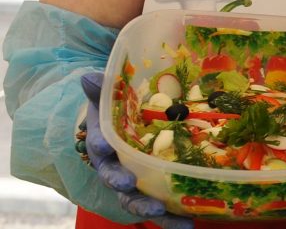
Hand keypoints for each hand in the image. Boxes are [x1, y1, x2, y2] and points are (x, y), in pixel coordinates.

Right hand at [80, 72, 192, 228]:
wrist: (126, 126)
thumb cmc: (118, 111)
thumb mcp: (109, 97)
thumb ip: (101, 89)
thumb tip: (88, 76)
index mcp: (104, 144)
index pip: (99, 146)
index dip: (100, 146)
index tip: (103, 147)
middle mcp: (116, 169)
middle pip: (118, 183)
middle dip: (128, 190)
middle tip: (137, 193)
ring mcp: (135, 183)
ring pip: (138, 201)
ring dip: (152, 211)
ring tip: (168, 217)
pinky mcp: (155, 190)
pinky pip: (163, 206)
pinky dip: (174, 218)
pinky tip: (191, 224)